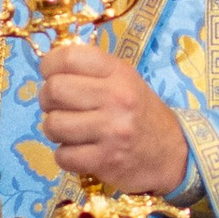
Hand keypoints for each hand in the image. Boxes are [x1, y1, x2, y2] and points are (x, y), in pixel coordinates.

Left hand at [39, 42, 191, 198]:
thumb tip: (47, 67)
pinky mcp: (105, 160)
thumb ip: (90, 70)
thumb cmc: (139, 112)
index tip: (50, 75)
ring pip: (53, 125)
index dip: (49, 65)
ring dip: (54, 130)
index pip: (68, 57)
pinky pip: (63, 156)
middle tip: (59, 106)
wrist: (170, 152)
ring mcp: (111, 131)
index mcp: (118, 73)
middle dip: (48, 100)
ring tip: (69, 130)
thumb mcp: (123, 80)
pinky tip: (79, 151)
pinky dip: (65, 155)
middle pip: (54, 90)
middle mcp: (116, 98)